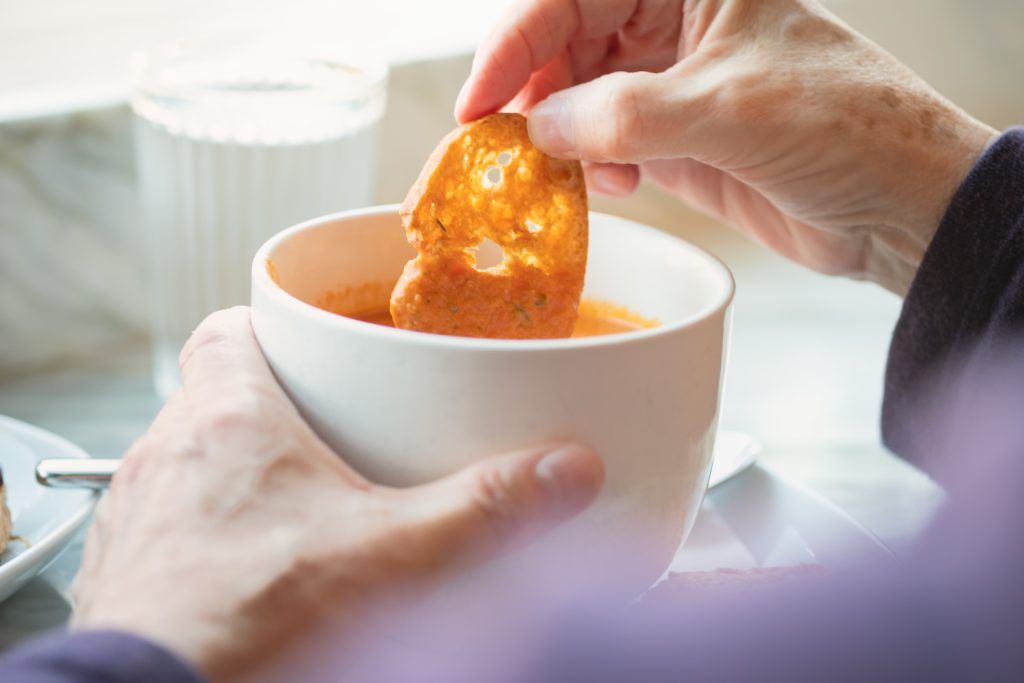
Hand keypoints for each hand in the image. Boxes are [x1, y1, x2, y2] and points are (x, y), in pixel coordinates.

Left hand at [71, 307, 602, 680]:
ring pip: (192, 465)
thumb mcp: (391, 555)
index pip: (228, 330)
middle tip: (336, 433)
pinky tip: (259, 569)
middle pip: (219, 398)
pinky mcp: (130, 573)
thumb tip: (566, 470)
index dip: (272, 330)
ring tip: (304, 506)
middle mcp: (168, 455)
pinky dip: (213, 535)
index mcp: (226, 420)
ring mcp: (140, 516)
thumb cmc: (245, 620)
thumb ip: (484, 508)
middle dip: (277, 411)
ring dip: (240, 477)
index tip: (316, 346)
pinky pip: (172, 527)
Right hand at [457, 0, 996, 293]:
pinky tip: (617, 184)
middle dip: (532, 92)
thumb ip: (622, 114)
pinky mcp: (671, 137)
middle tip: (508, 145)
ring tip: (569, 168)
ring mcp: (668, 81)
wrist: (898, 204)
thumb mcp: (725, 109)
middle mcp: (673, 21)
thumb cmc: (843, 127)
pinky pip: (599, 141)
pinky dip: (590, 164)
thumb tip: (537, 128)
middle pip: (562, 40)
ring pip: (574, 93)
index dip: (514, 42)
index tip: (479, 102)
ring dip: (559, 134)